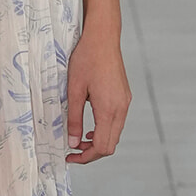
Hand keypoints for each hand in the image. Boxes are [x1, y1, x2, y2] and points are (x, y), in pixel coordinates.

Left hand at [65, 19, 131, 163]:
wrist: (102, 38)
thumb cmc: (86, 60)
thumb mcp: (74, 91)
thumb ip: (74, 119)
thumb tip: (73, 142)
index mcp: (109, 109)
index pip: (102, 147)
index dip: (85, 157)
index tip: (70, 157)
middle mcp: (121, 108)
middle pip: (110, 144)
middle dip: (92, 153)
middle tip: (73, 152)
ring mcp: (125, 102)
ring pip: (114, 134)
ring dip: (98, 141)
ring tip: (79, 139)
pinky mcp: (124, 96)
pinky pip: (117, 122)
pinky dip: (104, 130)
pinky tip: (90, 126)